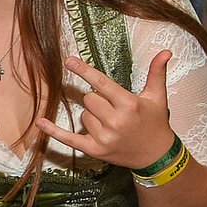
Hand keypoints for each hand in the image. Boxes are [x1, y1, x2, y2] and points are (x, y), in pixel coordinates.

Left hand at [35, 50, 175, 170]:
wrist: (155, 155)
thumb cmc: (155, 122)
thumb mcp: (157, 96)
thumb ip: (157, 73)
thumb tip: (166, 52)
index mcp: (129, 105)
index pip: (101, 83)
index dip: (84, 71)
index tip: (69, 60)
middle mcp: (115, 121)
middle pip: (89, 99)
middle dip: (98, 99)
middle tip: (113, 107)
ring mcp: (104, 137)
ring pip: (83, 115)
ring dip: (93, 116)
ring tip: (112, 123)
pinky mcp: (95, 150)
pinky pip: (69, 138)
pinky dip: (54, 132)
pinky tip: (40, 122)